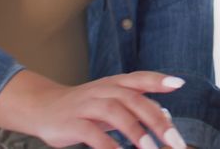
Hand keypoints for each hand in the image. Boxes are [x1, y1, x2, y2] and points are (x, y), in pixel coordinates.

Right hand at [0, 69, 188, 148]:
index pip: (139, 77)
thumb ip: (137, 108)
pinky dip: (108, 145)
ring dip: (136, 132)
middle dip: (156, 121)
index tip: (179, 84)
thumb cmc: (84, 107)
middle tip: (175, 140)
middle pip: (134, 100)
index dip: (158, 79)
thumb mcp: (110, 102)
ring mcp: (87, 105)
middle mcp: (103, 90)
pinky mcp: (72, 123)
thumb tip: (167, 117)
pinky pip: (92, 133)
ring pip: (115, 113)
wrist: (41, 107)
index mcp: (114, 84)